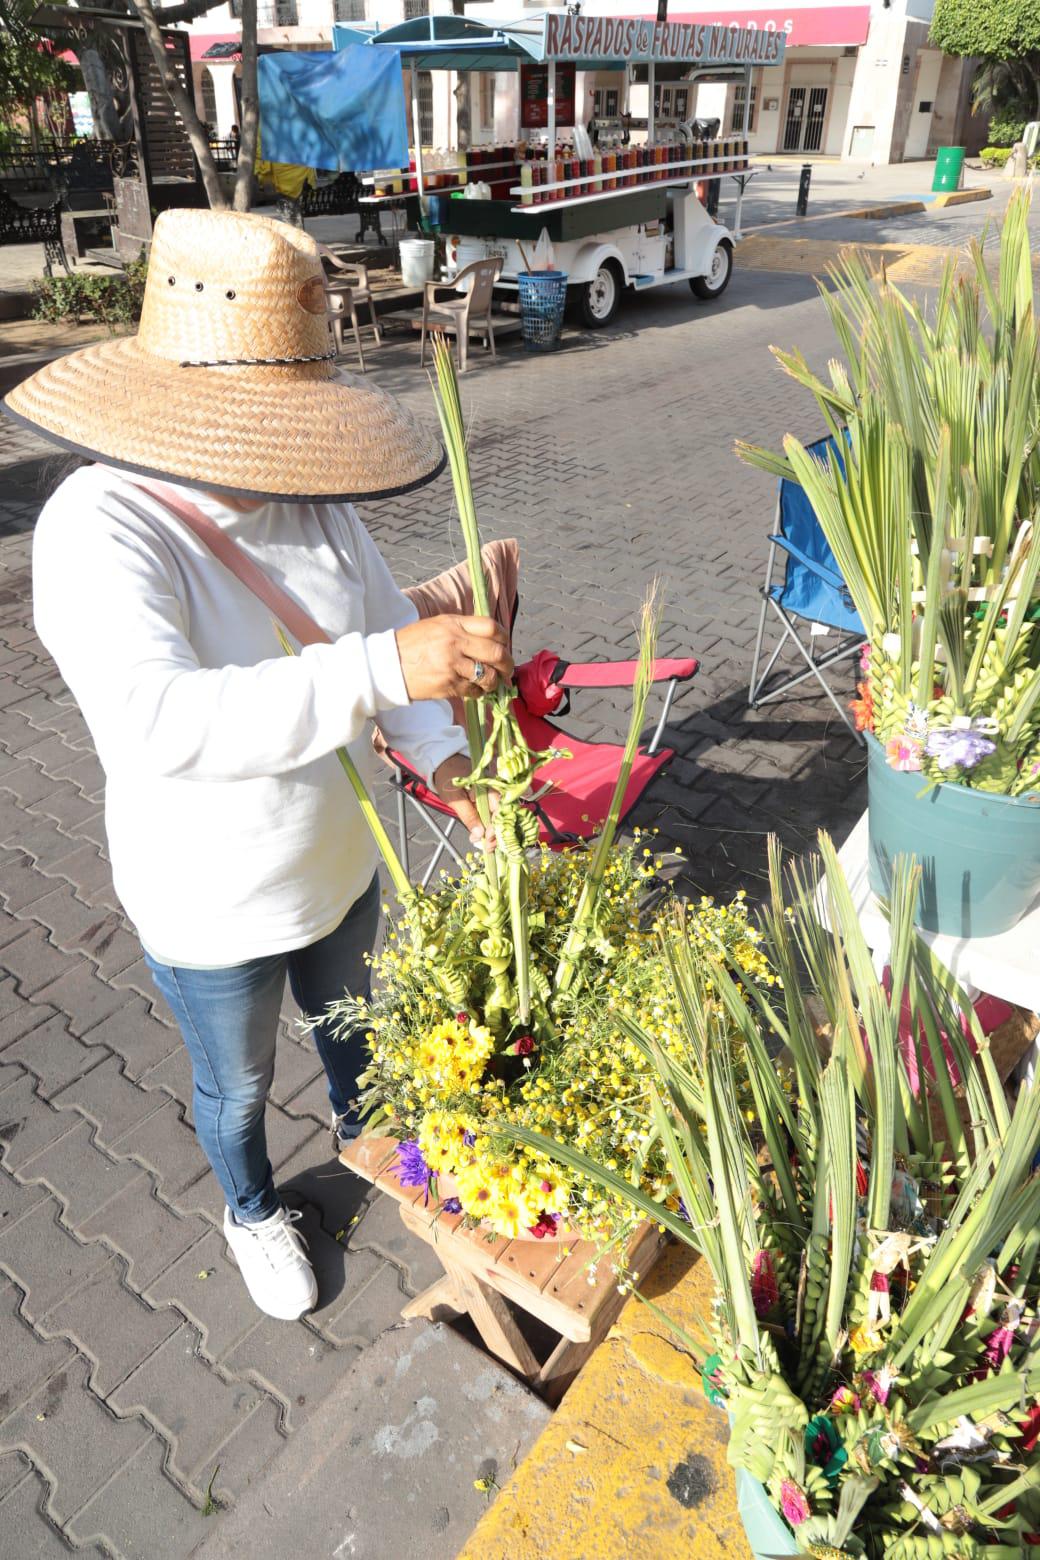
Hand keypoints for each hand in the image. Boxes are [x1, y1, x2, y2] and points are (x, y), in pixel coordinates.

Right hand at [396, 615, 512, 703]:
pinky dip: (478, 692)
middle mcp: (455, 642)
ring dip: (494, 682)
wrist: (386, 665)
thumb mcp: (436, 626)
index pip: (491, 627)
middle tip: (506, 671)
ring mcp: (452, 665)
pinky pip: (474, 690)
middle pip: (496, 653)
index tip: (505, 646)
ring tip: (490, 683)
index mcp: (453, 624)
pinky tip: (474, 690)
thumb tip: (490, 641)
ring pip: (488, 675)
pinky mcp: (448, 685)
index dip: (504, 638)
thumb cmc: (412, 644)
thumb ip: (462, 629)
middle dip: (507, 664)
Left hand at [432, 753, 497, 846]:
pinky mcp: (490, 795)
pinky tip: (487, 834)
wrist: (445, 762)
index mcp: (489, 787)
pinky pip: (495, 811)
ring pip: (499, 814)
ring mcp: (494, 792)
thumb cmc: (448, 778)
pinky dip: (492, 823)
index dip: (494, 829)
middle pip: (502, 814)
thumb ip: (468, 816)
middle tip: (488, 848)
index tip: (487, 843)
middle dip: (496, 833)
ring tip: (488, 844)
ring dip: (495, 830)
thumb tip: (479, 836)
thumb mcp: (455, 799)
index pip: (498, 811)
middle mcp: (496, 789)